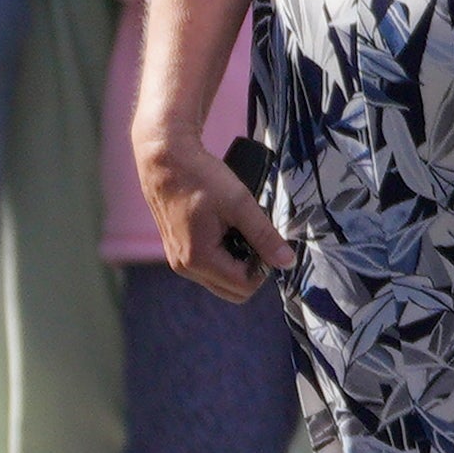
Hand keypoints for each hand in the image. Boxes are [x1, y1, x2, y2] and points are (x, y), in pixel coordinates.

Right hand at [136, 131, 289, 300]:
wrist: (166, 161)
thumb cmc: (200, 178)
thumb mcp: (240, 204)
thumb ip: (265, 236)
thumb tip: (287, 262)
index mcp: (198, 259)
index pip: (245, 286)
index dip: (264, 267)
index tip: (268, 241)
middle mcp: (184, 267)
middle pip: (233, 290)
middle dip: (251, 269)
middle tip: (257, 238)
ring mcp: (178, 260)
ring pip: (221, 280)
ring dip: (237, 263)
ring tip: (240, 231)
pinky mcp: (177, 251)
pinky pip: (208, 268)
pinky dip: (224, 256)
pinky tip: (228, 231)